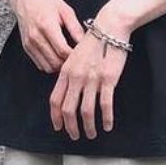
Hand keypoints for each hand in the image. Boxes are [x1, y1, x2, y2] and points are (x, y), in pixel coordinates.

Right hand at [13, 0, 84, 72]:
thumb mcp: (65, 10)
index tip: (82, 55)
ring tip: (67, 59)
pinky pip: (40, 65)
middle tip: (76, 59)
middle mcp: (36, 37)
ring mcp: (30, 44)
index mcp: (47, 26)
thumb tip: (85, 42)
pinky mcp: (27, 48)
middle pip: (55, 62)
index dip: (74, 56)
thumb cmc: (44, 1)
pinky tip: (56, 57)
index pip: (62, 51)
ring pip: (47, 67)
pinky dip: (50, 65)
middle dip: (68, 63)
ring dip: (59, 66)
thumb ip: (75, 28)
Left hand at [49, 17, 131, 139]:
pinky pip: (105, 104)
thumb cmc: (93, 42)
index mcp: (66, 72)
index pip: (55, 99)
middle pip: (68, 109)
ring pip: (86, 111)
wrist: (109, 28)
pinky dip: (106, 118)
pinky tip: (107, 125)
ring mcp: (92, 79)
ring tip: (92, 134)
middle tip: (75, 136)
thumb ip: (69, 74)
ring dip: (88, 127)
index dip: (56, 116)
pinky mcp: (108, 80)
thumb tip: (68, 92)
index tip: (59, 127)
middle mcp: (76, 77)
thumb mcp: (74, 57)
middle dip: (71, 127)